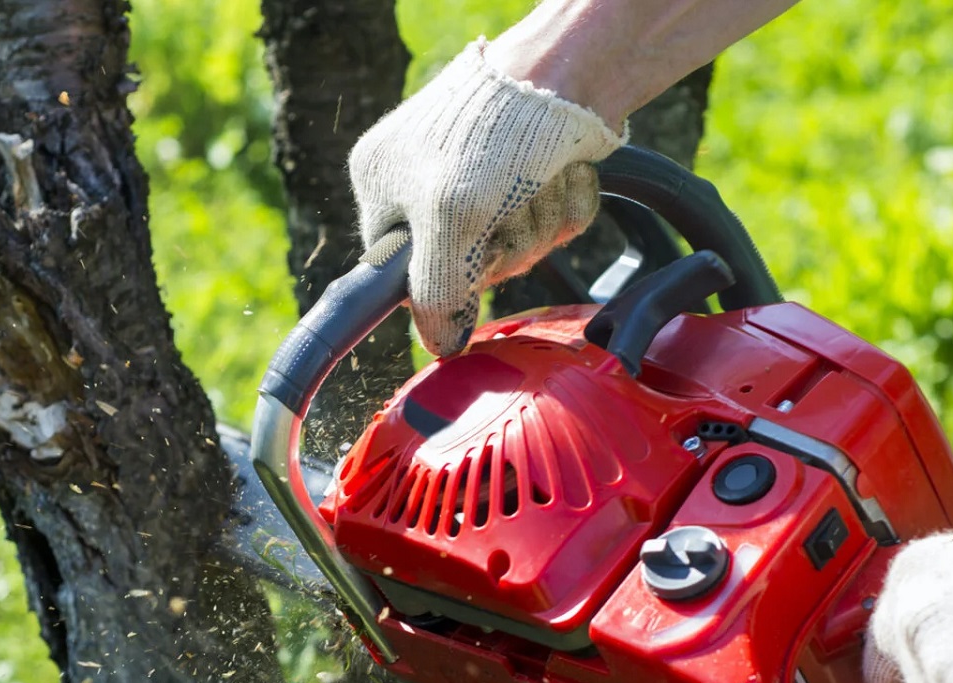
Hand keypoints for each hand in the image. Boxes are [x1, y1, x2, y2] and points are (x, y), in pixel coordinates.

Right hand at [348, 38, 623, 355]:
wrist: (566, 67)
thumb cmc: (493, 134)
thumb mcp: (449, 221)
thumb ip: (436, 290)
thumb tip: (438, 345)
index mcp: (385, 187)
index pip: (407, 274)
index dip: (447, 280)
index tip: (472, 262)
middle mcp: (430, 184)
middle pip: (472, 266)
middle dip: (507, 244)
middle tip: (510, 209)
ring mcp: (485, 180)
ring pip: (521, 245)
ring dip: (541, 222)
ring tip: (539, 177)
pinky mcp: (535, 175)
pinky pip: (553, 223)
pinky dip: (566, 204)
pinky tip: (563, 171)